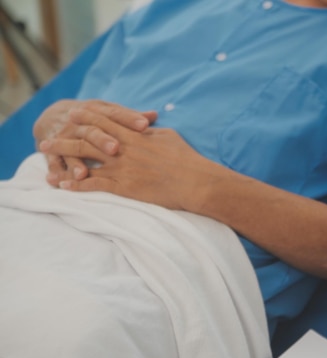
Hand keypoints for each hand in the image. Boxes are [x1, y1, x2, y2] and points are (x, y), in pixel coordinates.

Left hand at [39, 106, 210, 209]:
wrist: (196, 182)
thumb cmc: (187, 159)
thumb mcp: (168, 136)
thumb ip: (150, 130)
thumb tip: (143, 124)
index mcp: (135, 135)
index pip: (104, 122)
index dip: (86, 117)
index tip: (71, 115)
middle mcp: (124, 150)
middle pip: (87, 140)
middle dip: (64, 138)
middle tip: (46, 138)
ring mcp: (123, 169)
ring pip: (85, 163)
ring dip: (64, 162)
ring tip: (46, 163)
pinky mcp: (125, 188)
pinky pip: (95, 186)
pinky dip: (78, 186)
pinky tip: (64, 186)